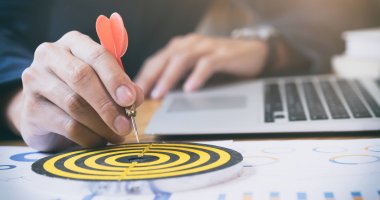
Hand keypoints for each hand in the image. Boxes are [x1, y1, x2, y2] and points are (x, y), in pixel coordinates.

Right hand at [8, 31, 143, 151]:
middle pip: (82, 78)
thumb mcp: (104, 82)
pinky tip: (99, 140)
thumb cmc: (81, 90)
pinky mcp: (30, 108)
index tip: (130, 99)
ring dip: (101, 124)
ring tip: (117, 135)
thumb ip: (122, 86)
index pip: (97, 55)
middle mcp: (50, 55)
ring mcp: (35, 80)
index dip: (116, 78)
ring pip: (74, 104)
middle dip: (108, 104)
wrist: (45, 110)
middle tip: (126, 125)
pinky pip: (66, 125)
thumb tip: (136, 97)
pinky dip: (88, 136)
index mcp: (73, 42)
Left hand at [135, 34, 267, 98]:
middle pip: (165, 58)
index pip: (156, 60)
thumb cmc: (220, 61)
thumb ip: (177, 75)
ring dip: (168, 77)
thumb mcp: (194, 66)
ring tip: (159, 94)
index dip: (143, 76)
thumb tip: (156, 94)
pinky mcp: (223, 54)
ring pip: (182, 59)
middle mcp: (191, 44)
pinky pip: (207, 64)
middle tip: (140, 94)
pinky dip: (197, 76)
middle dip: (150, 76)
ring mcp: (207, 47)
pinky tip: (190, 89)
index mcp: (181, 47)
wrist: (253, 52)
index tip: (131, 93)